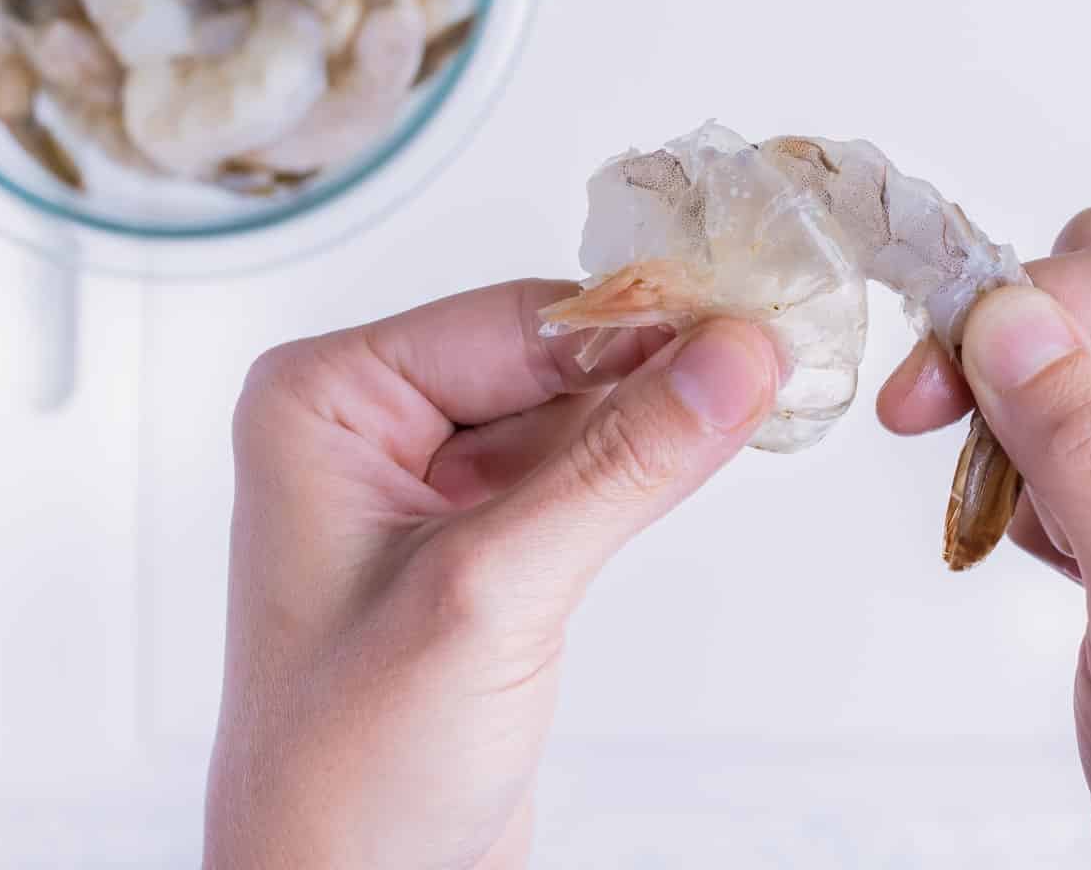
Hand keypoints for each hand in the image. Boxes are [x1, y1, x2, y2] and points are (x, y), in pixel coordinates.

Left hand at [205, 280, 777, 868]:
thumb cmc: (345, 769)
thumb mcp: (493, 593)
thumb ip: (620, 468)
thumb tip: (727, 361)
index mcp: (326, 404)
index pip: (511, 322)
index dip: (633, 322)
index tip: (743, 324)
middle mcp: (372, 430)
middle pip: (548, 356)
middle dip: (653, 366)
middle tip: (765, 362)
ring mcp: (430, 489)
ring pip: (575, 411)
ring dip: (660, 414)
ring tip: (755, 398)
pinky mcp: (485, 545)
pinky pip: (581, 473)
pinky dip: (648, 466)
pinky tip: (706, 451)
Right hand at [879, 208, 1090, 869]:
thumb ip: (1090, 454)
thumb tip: (1005, 315)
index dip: (1017, 320)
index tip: (922, 397)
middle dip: (1018, 364)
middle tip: (959, 458)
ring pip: (1080, 351)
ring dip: (1020, 430)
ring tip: (1033, 539)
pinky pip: (1075, 418)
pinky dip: (1031, 474)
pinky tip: (1053, 555)